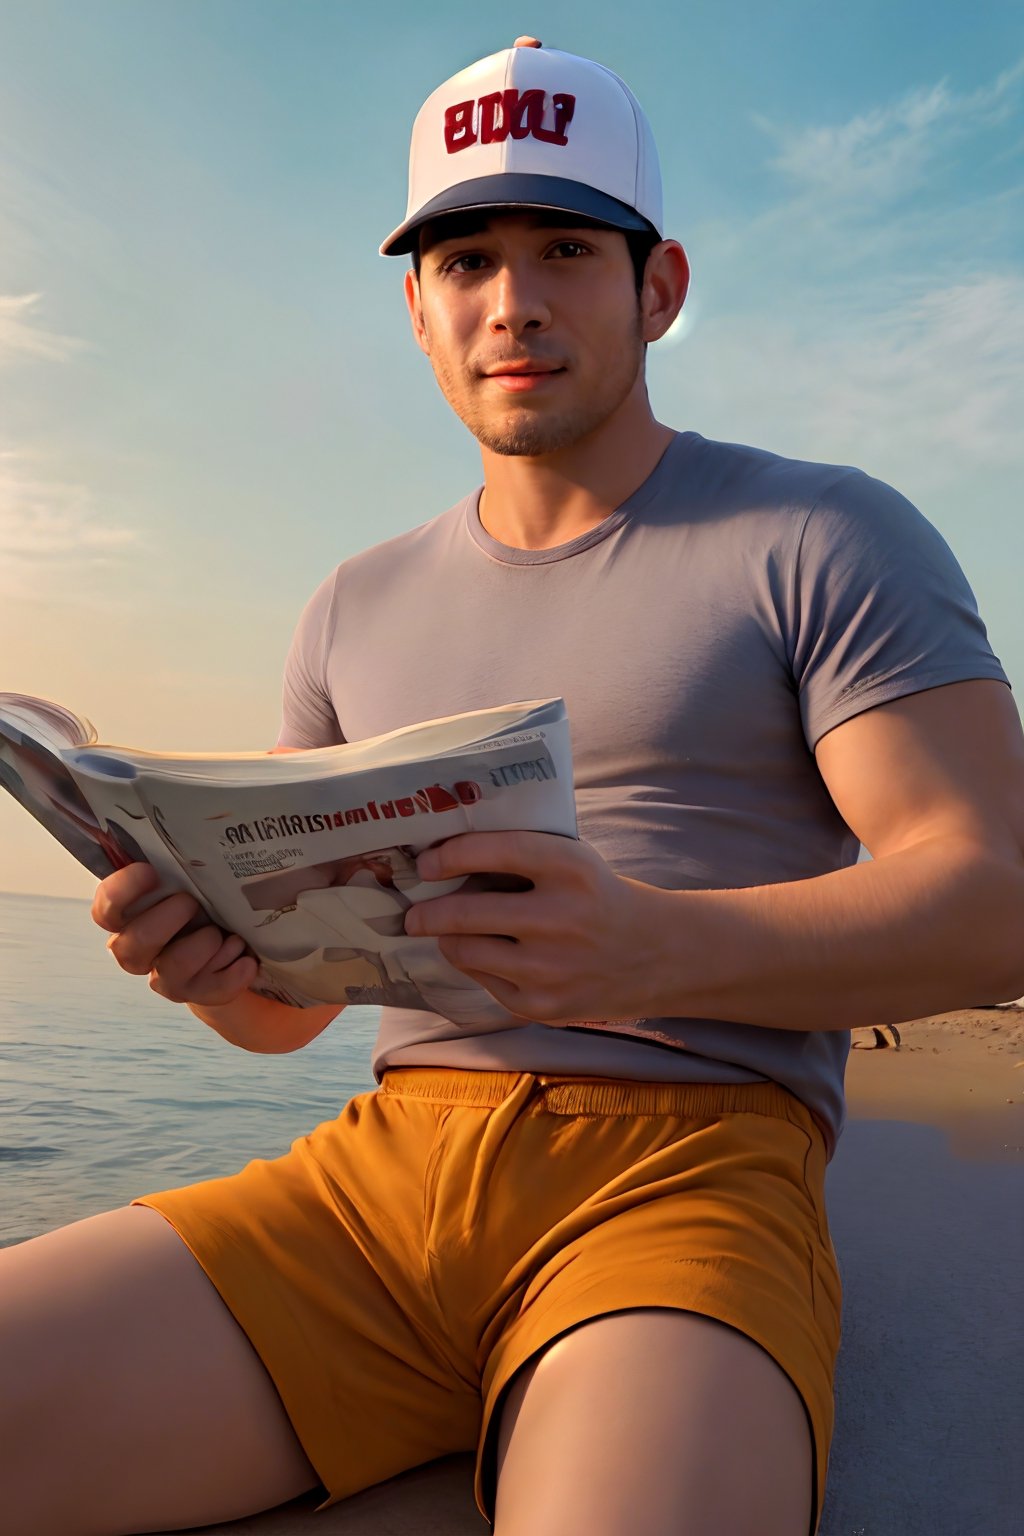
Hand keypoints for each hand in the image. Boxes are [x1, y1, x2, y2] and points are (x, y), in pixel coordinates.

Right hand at [92, 862, 258, 1005]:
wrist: (230, 936)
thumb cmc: (203, 896)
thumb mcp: (188, 878)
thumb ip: (176, 864)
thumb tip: (187, 823)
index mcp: (129, 916)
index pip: (105, 909)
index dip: (121, 892)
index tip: (150, 871)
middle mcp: (138, 949)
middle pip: (130, 947)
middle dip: (162, 923)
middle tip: (191, 902)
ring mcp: (165, 975)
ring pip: (168, 972)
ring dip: (202, 949)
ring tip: (228, 934)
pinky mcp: (194, 993)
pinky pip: (207, 992)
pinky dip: (230, 975)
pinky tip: (247, 960)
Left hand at [403, 831, 672, 1023]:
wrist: (656, 955)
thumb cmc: (599, 898)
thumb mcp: (573, 862)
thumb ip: (520, 859)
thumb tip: (442, 862)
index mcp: (571, 868)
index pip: (494, 852)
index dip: (450, 855)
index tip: (426, 863)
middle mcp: (560, 918)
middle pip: (464, 912)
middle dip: (426, 912)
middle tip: (413, 912)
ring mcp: (549, 968)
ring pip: (464, 950)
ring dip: (449, 939)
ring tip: (449, 932)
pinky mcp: (541, 1007)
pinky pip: (484, 981)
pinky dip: (480, 966)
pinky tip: (495, 957)